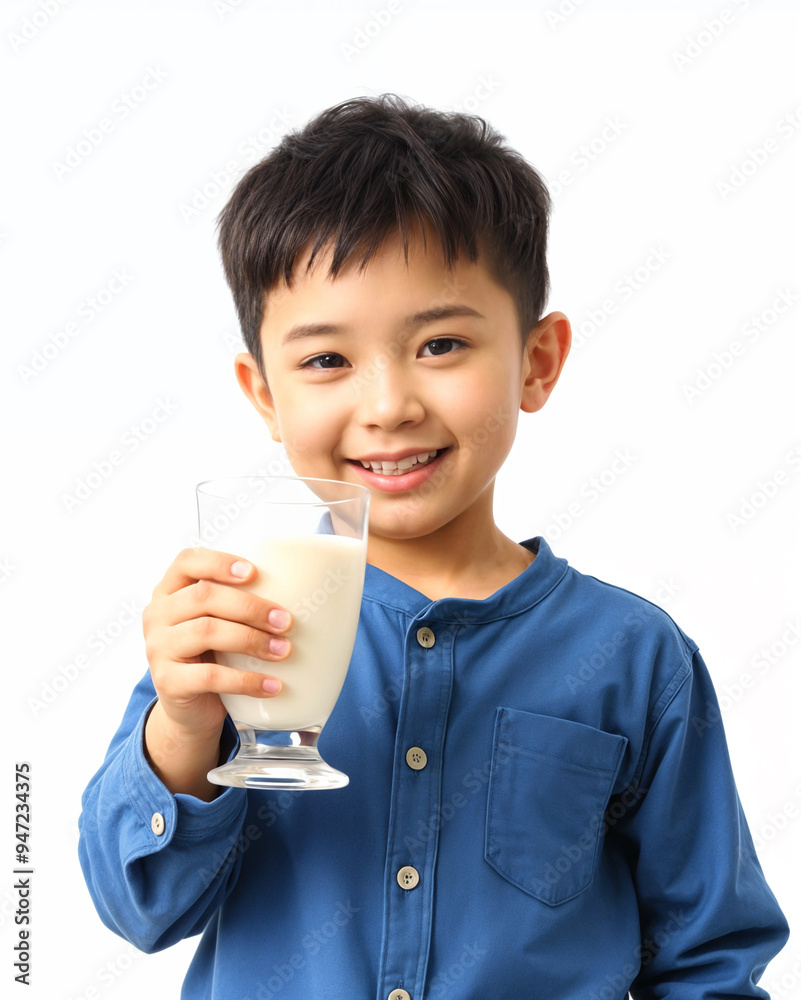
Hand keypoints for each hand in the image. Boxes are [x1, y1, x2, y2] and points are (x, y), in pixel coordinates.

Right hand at [141, 546, 292, 795]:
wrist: (189, 709)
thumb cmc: (212, 654)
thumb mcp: (218, 622)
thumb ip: (238, 602)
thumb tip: (305, 590)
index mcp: (170, 590)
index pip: (187, 560)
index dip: (219, 561)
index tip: (254, 572)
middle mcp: (157, 614)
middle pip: (203, 596)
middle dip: (250, 606)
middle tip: (286, 621)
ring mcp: (158, 648)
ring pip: (207, 632)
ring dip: (252, 640)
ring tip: (284, 651)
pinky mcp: (167, 683)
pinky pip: (211, 677)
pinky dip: (247, 680)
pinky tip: (273, 685)